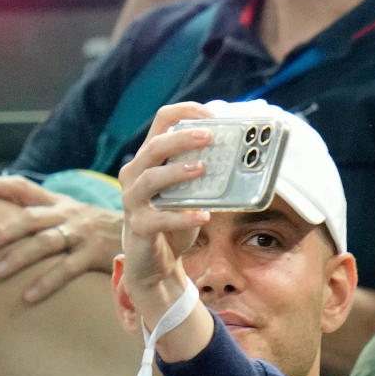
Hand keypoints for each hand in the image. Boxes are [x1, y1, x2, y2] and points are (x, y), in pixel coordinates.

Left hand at [0, 176, 122, 302]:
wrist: (147, 233)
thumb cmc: (101, 229)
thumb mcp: (75, 215)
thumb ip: (46, 215)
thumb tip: (7, 222)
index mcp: (59, 202)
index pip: (22, 187)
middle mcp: (69, 214)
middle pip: (30, 218)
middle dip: (3, 231)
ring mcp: (83, 234)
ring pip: (45, 243)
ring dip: (18, 258)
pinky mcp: (96, 254)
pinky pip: (67, 269)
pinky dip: (46, 283)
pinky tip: (27, 296)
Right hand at [116, 100, 214, 306]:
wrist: (153, 262)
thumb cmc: (172, 220)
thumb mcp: (188, 193)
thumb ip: (202, 174)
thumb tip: (240, 157)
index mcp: (149, 160)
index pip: (161, 122)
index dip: (184, 113)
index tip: (210, 114)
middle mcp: (135, 175)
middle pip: (154, 147)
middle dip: (182, 139)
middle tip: (209, 136)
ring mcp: (134, 201)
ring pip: (150, 178)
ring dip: (178, 171)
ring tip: (202, 168)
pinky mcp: (139, 226)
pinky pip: (159, 219)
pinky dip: (182, 217)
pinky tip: (203, 216)